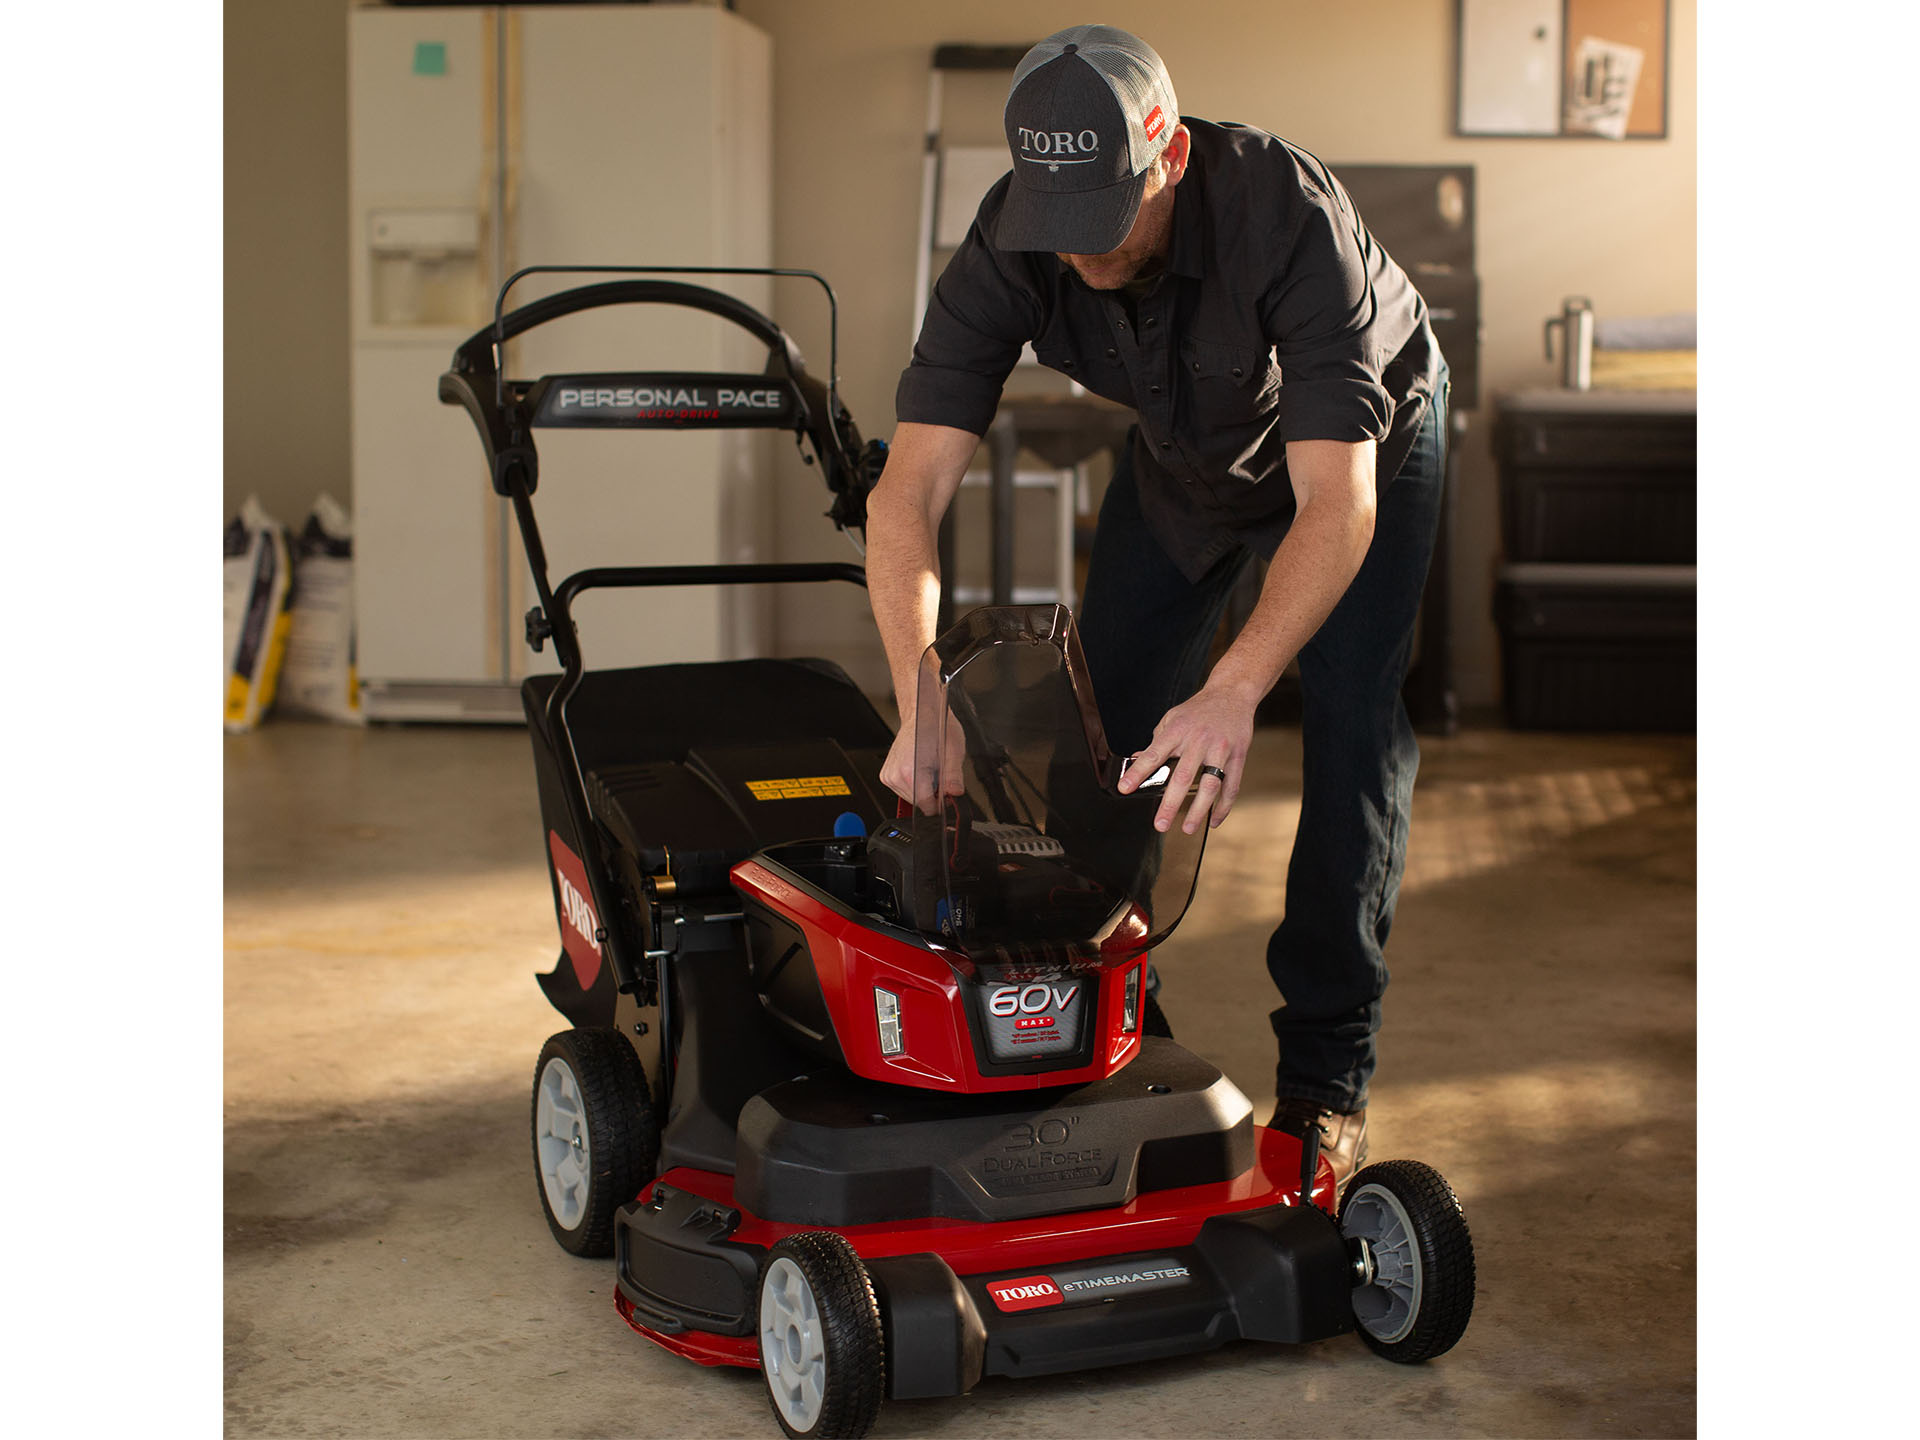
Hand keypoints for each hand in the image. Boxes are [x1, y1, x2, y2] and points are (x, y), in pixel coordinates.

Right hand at [879, 710, 967, 814]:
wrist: (921, 713)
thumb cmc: (937, 726)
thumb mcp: (953, 752)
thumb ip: (954, 778)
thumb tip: (955, 793)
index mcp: (910, 771)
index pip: (926, 805)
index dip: (941, 802)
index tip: (947, 793)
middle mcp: (895, 775)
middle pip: (918, 803)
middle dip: (932, 794)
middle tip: (940, 776)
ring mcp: (889, 775)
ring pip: (910, 798)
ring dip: (923, 789)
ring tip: (929, 768)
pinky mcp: (886, 774)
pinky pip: (903, 790)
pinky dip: (914, 784)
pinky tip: (920, 769)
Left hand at [1115, 682, 1256, 832]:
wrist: (1232, 693)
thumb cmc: (1198, 710)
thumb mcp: (1171, 719)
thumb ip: (1156, 742)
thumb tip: (1136, 762)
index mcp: (1178, 731)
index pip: (1153, 755)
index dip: (1137, 773)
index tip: (1124, 788)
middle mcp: (1199, 741)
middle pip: (1183, 776)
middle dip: (1170, 803)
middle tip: (1160, 824)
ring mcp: (1220, 749)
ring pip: (1210, 785)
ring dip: (1199, 810)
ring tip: (1188, 828)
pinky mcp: (1238, 756)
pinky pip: (1231, 786)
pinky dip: (1223, 806)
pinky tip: (1214, 820)